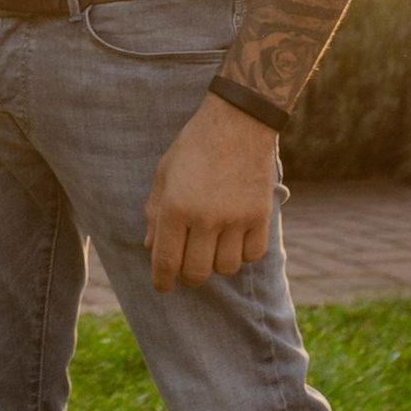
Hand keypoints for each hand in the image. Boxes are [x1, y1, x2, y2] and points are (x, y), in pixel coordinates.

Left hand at [143, 93, 278, 293]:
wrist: (237, 123)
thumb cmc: (194, 147)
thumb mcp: (164, 174)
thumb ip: (154, 212)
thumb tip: (150, 248)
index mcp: (175, 207)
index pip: (166, 261)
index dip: (162, 281)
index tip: (163, 286)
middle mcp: (205, 218)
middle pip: (197, 272)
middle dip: (189, 276)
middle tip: (188, 267)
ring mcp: (235, 219)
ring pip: (226, 268)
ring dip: (217, 263)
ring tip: (213, 245)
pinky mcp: (260, 217)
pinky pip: (252, 255)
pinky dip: (243, 253)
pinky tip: (235, 238)